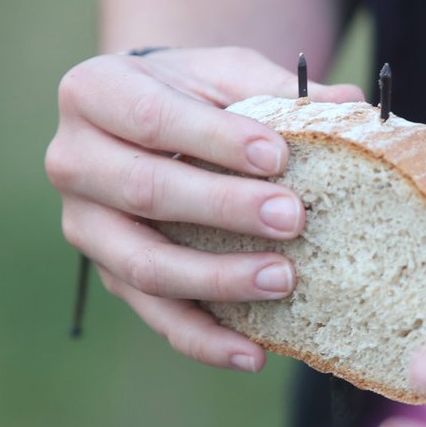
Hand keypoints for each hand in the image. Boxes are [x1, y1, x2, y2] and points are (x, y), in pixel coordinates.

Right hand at [45, 46, 362, 370]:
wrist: (144, 121)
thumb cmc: (193, 93)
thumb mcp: (226, 73)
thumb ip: (278, 88)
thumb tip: (352, 100)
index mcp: (94, 93)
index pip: (152, 119)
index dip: (215, 140)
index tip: (279, 155)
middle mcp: (73, 161)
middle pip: (144, 191)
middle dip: (223, 209)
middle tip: (293, 218)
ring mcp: (87, 226)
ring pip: (145, 265)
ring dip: (217, 279)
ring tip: (284, 280)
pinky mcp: (110, 274)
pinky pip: (155, 315)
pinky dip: (203, 340)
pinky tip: (252, 353)